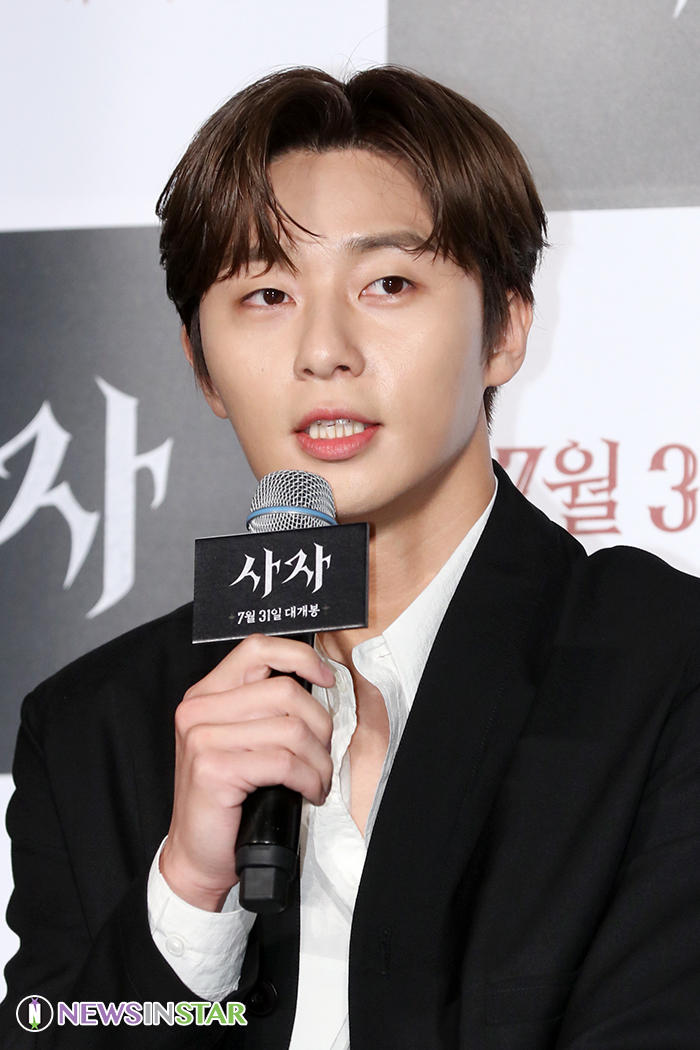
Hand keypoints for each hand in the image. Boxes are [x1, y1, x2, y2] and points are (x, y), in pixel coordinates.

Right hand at [159, 634, 334, 910]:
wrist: (197, 855)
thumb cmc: (229, 799)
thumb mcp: (241, 741)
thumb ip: (265, 709)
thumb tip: (319, 685)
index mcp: (207, 694)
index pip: (257, 648)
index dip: (300, 656)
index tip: (326, 679)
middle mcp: (199, 709)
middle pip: (285, 691)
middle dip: (320, 725)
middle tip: (322, 754)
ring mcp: (202, 738)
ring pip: (291, 728)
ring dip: (319, 760)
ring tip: (318, 779)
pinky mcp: (213, 769)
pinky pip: (284, 762)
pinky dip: (309, 779)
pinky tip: (309, 792)